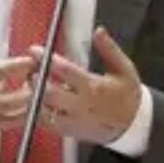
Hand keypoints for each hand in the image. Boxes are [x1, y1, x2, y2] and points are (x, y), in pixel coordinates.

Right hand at [0, 14, 34, 136]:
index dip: (15, 67)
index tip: (30, 60)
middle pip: (13, 99)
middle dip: (31, 88)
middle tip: (42, 76)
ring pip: (15, 115)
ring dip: (31, 103)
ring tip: (40, 90)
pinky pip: (10, 124)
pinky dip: (23, 115)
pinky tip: (30, 104)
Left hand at [32, 26, 141, 144]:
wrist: (134, 126)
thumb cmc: (128, 95)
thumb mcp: (124, 69)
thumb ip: (110, 49)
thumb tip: (99, 31)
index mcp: (94, 87)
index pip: (64, 70)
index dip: (46, 59)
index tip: (34, 50)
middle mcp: (82, 105)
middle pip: (49, 93)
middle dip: (35, 79)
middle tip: (29, 69)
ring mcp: (74, 120)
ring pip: (44, 110)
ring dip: (32, 96)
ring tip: (29, 84)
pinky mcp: (69, 131)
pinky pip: (46, 124)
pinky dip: (36, 112)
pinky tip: (34, 100)